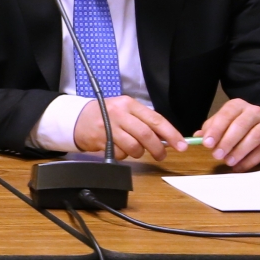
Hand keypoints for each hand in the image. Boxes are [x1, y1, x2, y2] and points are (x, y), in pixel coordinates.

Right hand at [72, 95, 187, 161]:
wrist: (77, 118)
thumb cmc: (106, 115)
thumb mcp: (125, 111)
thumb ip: (144, 122)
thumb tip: (167, 138)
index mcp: (129, 104)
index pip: (155, 120)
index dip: (171, 134)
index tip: (181, 145)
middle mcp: (119, 113)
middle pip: (145, 135)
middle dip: (157, 148)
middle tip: (161, 155)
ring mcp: (108, 127)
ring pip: (133, 146)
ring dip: (139, 153)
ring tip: (136, 151)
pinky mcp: (99, 139)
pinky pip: (119, 153)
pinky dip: (123, 155)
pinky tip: (118, 148)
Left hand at [197, 98, 259, 170]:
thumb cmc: (234, 125)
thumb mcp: (221, 123)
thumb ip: (209, 129)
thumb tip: (197, 137)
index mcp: (237, 106)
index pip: (226, 115)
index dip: (216, 130)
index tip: (207, 144)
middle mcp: (253, 112)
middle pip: (241, 126)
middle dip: (227, 142)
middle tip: (216, 155)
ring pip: (254, 137)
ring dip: (239, 151)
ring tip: (227, 162)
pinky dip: (249, 161)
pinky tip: (238, 167)